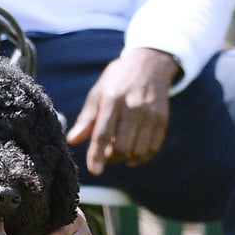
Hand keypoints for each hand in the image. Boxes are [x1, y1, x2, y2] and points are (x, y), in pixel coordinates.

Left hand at [66, 48, 181, 174]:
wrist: (149, 64)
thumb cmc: (118, 81)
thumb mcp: (99, 93)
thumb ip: (87, 118)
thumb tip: (72, 140)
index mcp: (112, 99)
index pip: (103, 133)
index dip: (97, 155)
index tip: (95, 171)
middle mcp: (133, 107)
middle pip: (121, 147)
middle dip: (112, 157)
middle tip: (108, 152)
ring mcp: (150, 114)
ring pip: (138, 151)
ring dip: (127, 158)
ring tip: (121, 150)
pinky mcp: (162, 120)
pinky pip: (152, 149)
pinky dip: (142, 157)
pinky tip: (134, 153)